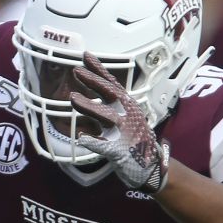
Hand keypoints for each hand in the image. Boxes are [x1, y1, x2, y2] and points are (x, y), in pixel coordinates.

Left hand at [69, 52, 170, 192]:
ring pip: (107, 116)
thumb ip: (106, 103)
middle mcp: (126, 115)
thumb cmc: (132, 138)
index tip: (86, 56)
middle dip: (94, 82)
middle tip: (76, 71)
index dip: (99, 70)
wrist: (150, 166)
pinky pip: (104, 146)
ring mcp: (124, 132)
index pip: (111, 84)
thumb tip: (89, 86)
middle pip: (110, 95)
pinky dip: (93, 141)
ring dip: (89, 106)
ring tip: (72, 98)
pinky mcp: (119, 151)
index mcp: (126, 106)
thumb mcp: (123, 116)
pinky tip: (81, 137)